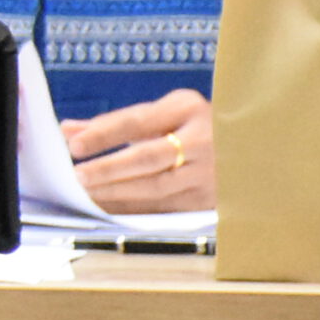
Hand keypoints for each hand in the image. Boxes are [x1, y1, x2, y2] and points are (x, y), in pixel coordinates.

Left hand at [62, 88, 215, 213]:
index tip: (74, 146)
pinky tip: (108, 210)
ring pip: (157, 187)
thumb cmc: (192, 127)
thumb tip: (66, 131)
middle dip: (109, 169)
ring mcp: (210, 171)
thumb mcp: (160, 113)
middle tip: (77, 176)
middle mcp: (202, 139)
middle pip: (149, 157)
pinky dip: (133, 210)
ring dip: (117, 194)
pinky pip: (166, 207)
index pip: (137, 122)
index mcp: (186, 108)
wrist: (254, 148)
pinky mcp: (211, 198)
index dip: (104, 134)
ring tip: (86, 195)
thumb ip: (113, 123)